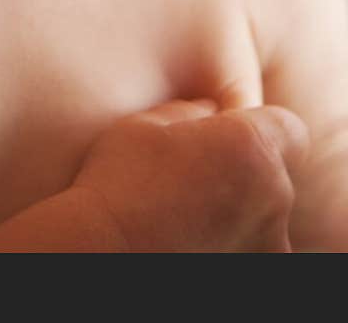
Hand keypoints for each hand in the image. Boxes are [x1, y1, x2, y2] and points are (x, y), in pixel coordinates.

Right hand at [72, 98, 309, 251]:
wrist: (101, 255)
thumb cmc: (117, 185)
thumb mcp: (145, 125)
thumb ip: (189, 112)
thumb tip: (210, 111)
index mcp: (251, 148)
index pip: (289, 129)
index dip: (263, 132)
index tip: (229, 142)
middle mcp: (274, 197)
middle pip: (276, 177)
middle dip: (245, 176)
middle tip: (193, 185)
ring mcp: (270, 248)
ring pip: (265, 222)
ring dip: (239, 219)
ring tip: (186, 222)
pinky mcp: (257, 279)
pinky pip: (253, 254)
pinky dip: (232, 250)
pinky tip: (188, 247)